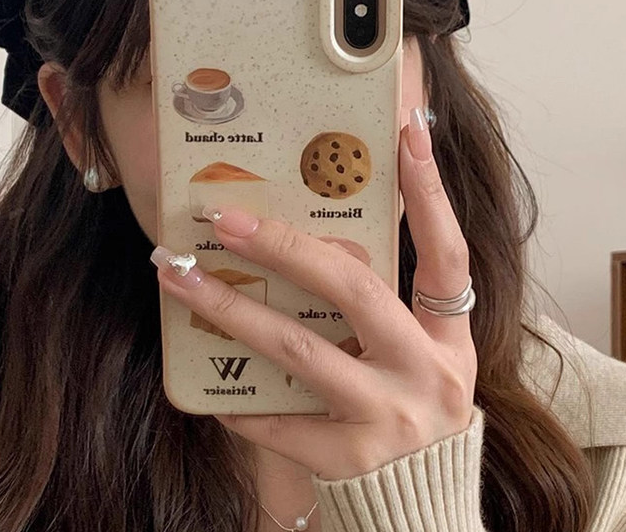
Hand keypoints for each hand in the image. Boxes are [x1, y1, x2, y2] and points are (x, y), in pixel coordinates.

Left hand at [153, 114, 478, 479]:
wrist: (423, 508)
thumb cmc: (411, 409)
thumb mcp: (418, 353)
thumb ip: (385, 303)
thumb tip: (317, 233)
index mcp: (447, 337)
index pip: (445, 253)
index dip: (431, 193)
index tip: (408, 132)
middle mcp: (426, 372)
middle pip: (353, 288)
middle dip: (284, 245)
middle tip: (224, 218)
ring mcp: (389, 417)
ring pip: (298, 348)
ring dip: (231, 308)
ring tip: (179, 277)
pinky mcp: (350, 460)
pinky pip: (278, 419)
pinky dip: (240, 398)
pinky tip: (207, 383)